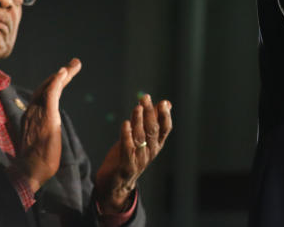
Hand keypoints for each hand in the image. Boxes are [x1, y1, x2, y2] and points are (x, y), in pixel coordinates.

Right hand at [8, 58, 81, 192]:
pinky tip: (63, 72)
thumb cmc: (36, 162)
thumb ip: (42, 132)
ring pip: (50, 86)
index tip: (63, 75)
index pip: (42, 95)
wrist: (32, 170)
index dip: (53, 84)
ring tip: (75, 64)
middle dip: (60, 75)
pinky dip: (57, 81)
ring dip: (63, 74)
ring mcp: (38, 112)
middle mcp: (32, 110)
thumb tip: (48, 132)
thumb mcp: (39, 142)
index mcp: (30, 116)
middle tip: (74, 64)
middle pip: (46, 87)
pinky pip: (51, 93)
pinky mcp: (46, 115)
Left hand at [94, 93, 173, 211]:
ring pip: (140, 137)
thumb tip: (167, 103)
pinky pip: (127, 148)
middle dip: (150, 113)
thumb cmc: (130, 156)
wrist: (116, 184)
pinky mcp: (127, 165)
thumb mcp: (143, 138)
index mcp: (156, 145)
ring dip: (139, 121)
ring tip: (137, 107)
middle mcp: (150, 152)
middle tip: (145, 98)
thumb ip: (154, 121)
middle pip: (153, 130)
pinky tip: (125, 124)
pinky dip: (126, 135)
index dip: (165, 116)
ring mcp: (139, 159)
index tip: (163, 103)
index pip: (165, 129)